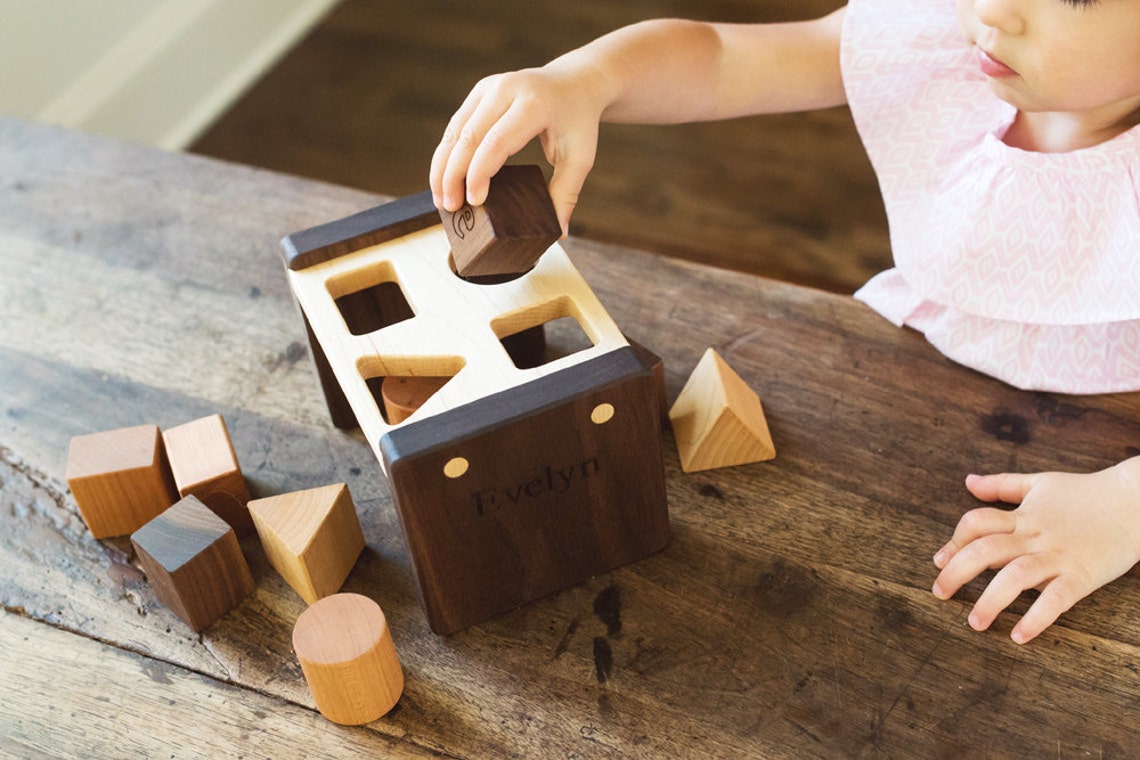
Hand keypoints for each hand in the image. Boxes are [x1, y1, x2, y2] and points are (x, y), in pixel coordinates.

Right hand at [429, 64, 606, 236]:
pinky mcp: (479, 91)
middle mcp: (506, 89)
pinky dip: (447, 153)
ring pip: (455, 130)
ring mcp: (489, 87)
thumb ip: (566, 194)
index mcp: (533, 104)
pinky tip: (444, 179)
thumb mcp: (580, 157)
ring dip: (442, 166)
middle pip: (469, 136)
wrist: (575, 83)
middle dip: (453, 174)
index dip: (479, 173)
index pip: (496, 142)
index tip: (474, 202)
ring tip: (441, 199)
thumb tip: (559, 233)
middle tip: (450, 207)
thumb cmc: (577, 122)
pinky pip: (457, 125)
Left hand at [932, 460, 1139, 643]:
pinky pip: (1056, 599)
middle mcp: (1035, 536)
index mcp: (1022, 516)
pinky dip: (1036, 618)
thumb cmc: (1086, 492)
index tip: (939, 561)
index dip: (954, 542)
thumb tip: (968, 481)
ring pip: (1015, 577)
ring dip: (990, 601)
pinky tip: (1020, 635)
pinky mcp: (1082, 576)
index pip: (976, 524)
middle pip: (986, 551)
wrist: (1136, 501)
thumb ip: (1002, 485)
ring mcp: (1058, 557)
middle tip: (939, 593)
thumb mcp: (1040, 483)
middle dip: (956, 572)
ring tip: (974, 622)